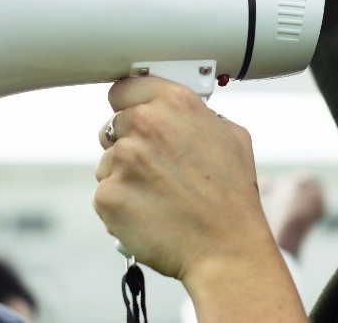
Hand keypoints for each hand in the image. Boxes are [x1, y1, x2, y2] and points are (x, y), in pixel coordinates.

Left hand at [93, 76, 275, 281]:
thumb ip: (200, 116)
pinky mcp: (108, 195)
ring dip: (125, 177)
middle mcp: (146, 124)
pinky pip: (105, 194)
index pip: (125, 88)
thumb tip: (182, 114)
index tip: (135, 115)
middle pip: (113, 125)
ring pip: (107, 162)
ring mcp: (123, 160)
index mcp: (175, 103)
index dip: (130, 105)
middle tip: (156, 168)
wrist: (226, 249)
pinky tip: (149, 213)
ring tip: (159, 197)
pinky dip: (122, 205)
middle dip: (129, 144)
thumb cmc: (232, 198)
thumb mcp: (232, 137)